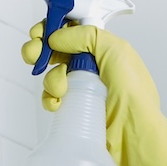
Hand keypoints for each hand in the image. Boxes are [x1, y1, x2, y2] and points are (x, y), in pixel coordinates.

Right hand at [22, 23, 166, 165]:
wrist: (132, 136)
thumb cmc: (133, 96)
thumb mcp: (116, 52)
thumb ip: (85, 36)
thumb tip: (57, 37)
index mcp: (107, 51)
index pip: (74, 31)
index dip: (54, 29)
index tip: (40, 31)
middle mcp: (95, 68)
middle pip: (58, 51)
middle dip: (41, 50)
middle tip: (33, 54)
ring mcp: (84, 91)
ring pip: (53, 74)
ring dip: (50, 78)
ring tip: (60, 89)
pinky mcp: (76, 111)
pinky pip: (53, 99)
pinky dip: (51, 99)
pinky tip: (58, 104)